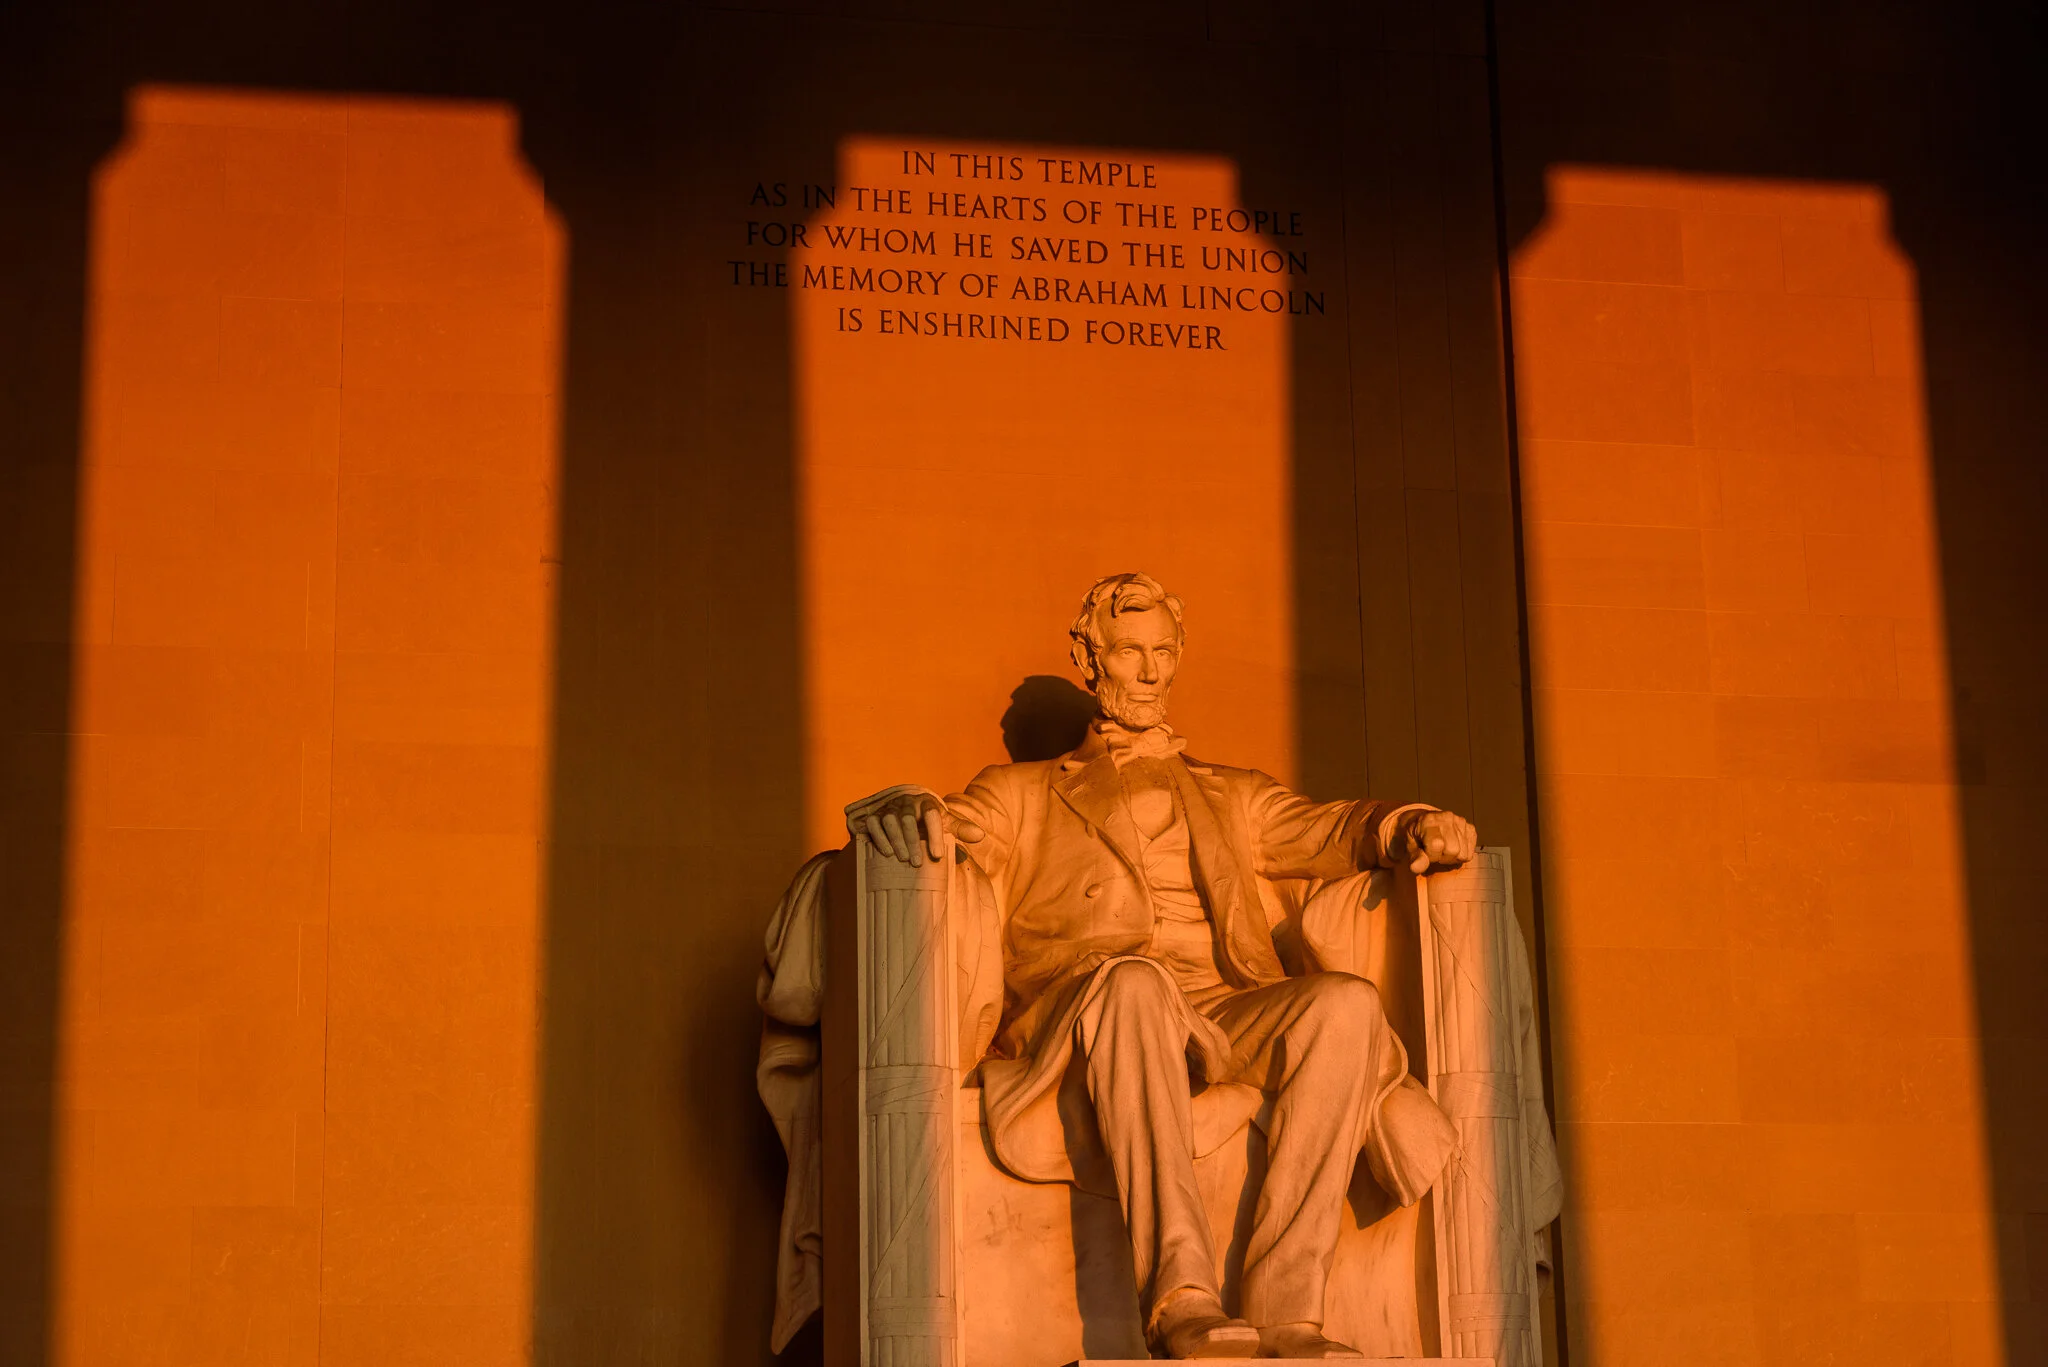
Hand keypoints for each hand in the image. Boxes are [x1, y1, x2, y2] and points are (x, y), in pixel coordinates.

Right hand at [845, 787, 984, 866]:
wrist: (904, 813)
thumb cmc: (928, 822)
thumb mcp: (945, 823)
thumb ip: (961, 828)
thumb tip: (980, 836)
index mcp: (927, 803)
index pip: (932, 814)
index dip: (935, 834)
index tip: (938, 856)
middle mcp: (906, 803)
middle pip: (908, 818)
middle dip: (912, 840)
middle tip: (917, 863)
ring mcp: (889, 808)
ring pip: (890, 820)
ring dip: (895, 840)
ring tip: (902, 859)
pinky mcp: (874, 816)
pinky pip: (873, 823)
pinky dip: (878, 837)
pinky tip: (886, 853)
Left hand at [1398, 809, 1476, 873]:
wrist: (1424, 823)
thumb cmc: (1417, 837)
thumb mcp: (1410, 847)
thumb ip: (1415, 857)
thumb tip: (1416, 868)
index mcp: (1429, 820)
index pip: (1437, 845)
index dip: (1431, 855)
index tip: (1426, 852)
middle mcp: (1447, 817)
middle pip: (1453, 850)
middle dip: (1443, 857)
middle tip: (1435, 853)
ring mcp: (1461, 822)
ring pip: (1463, 854)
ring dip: (1452, 858)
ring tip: (1443, 850)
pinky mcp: (1470, 828)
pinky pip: (1470, 853)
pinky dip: (1461, 855)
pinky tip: (1452, 848)